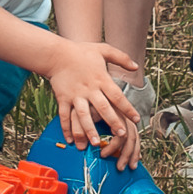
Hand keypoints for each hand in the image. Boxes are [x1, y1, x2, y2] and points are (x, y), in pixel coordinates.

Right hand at [41, 37, 142, 165]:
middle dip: (113, 121)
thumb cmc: (80, 51)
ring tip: (95, 143)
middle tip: (121, 134)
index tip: (137, 119)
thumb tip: (137, 67)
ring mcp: (75, 94)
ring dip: (89, 130)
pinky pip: (65, 115)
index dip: (128, 108)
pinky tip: (69, 140)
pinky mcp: (63, 98)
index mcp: (101, 78)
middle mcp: (89, 89)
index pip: (117, 96)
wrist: (56, 53)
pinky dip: (66, 128)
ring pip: (83, 115)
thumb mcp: (103, 50)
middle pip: (103, 107)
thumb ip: (121, 57)